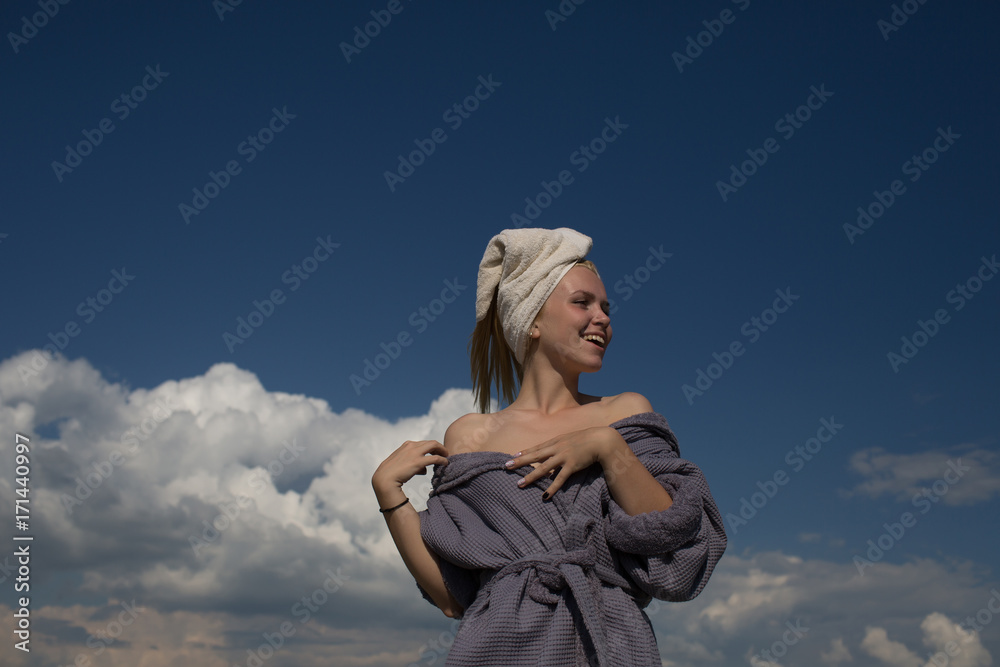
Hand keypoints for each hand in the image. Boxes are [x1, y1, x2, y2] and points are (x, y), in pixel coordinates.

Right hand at [372, 440, 448, 503]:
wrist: (384, 479)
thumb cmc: (392, 474)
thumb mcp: (402, 464)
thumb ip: (413, 463)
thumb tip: (424, 470)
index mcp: (406, 445)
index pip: (423, 443)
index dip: (431, 448)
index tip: (436, 453)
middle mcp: (411, 446)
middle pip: (431, 442)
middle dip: (439, 447)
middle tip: (445, 453)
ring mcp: (414, 452)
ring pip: (434, 446)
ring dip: (442, 451)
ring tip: (447, 457)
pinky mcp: (418, 461)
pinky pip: (435, 458)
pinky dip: (442, 460)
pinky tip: (446, 463)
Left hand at [505, 426, 619, 499]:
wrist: (600, 440)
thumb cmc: (586, 439)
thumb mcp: (570, 439)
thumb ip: (561, 446)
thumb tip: (552, 453)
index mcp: (556, 441)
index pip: (537, 447)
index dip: (525, 452)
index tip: (513, 455)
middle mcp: (557, 448)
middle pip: (535, 456)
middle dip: (520, 461)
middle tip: (507, 466)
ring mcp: (563, 457)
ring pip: (543, 468)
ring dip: (530, 477)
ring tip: (519, 484)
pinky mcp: (571, 465)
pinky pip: (559, 479)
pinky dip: (551, 488)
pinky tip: (544, 496)